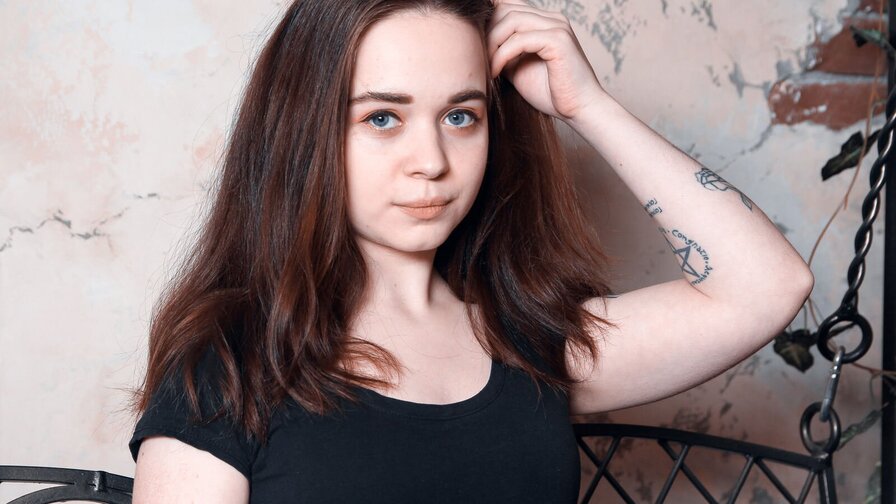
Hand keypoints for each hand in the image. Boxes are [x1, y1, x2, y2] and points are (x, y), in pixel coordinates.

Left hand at [487, 0, 606, 121]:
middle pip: (506, 9)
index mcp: (544, 22)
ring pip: (510, 21)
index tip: (472, 42)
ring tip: (486, 67)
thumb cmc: (552, 93)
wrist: (580, 110)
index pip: (509, 5)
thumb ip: (503, 52)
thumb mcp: (518, 68)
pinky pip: (519, 40)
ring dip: (492, 44)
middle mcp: (552, 19)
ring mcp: (557, 27)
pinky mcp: (558, 41)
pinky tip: (495, 72)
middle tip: (477, 58)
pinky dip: (502, 56)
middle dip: (486, 33)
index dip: (488, 18)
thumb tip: (478, 45)